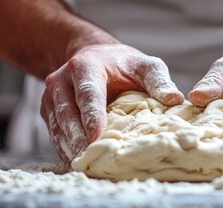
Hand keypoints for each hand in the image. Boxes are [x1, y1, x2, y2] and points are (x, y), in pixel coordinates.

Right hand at [40, 44, 183, 165]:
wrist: (92, 56)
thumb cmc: (123, 65)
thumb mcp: (144, 65)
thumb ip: (159, 80)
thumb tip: (175, 99)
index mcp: (85, 66)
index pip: (87, 93)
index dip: (91, 115)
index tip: (97, 136)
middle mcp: (62, 80)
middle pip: (67, 112)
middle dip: (77, 137)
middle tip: (88, 159)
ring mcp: (52, 96)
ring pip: (57, 126)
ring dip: (69, 146)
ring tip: (82, 165)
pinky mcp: (47, 110)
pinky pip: (53, 132)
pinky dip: (64, 148)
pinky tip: (77, 163)